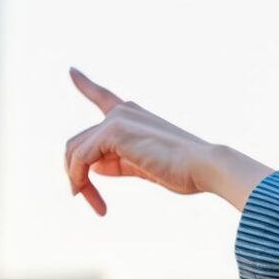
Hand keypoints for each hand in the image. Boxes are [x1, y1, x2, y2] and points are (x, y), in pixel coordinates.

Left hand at [62, 68, 271, 213]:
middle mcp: (123, 111)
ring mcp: (117, 119)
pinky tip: (90, 198)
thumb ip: (118, 164)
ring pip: (74, 152)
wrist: (206, 166)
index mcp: (133, 116)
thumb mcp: (144, 167)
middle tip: (96, 205)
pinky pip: (80, 159)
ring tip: (97, 207)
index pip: (103, 97)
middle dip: (79, 175)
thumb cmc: (185, 171)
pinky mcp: (113, 131)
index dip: (85, 84)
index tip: (72, 71)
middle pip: (79, 143)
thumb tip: (94, 168)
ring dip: (78, 182)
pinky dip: (80, 180)